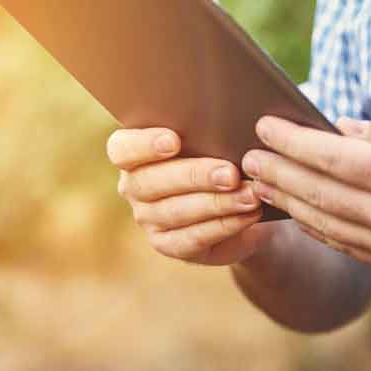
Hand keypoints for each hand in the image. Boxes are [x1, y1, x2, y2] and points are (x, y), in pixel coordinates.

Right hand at [107, 128, 264, 264]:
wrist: (234, 202)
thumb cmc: (218, 156)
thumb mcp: (210, 140)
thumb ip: (206, 133)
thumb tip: (228, 125)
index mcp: (132, 154)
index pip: (122, 149)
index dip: (144, 146)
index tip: (174, 141)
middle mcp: (133, 187)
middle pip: (151, 182)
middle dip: (194, 176)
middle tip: (230, 174)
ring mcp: (147, 219)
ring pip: (175, 211)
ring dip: (216, 203)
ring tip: (249, 195)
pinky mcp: (169, 245)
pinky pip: (193, 237)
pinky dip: (224, 225)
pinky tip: (248, 214)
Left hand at [242, 116, 370, 290]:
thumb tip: (336, 128)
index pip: (331, 156)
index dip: (292, 140)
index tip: (264, 125)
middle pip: (315, 191)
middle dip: (275, 171)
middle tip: (245, 156)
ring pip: (320, 221)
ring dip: (283, 201)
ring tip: (256, 182)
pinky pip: (339, 243)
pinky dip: (310, 226)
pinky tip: (291, 212)